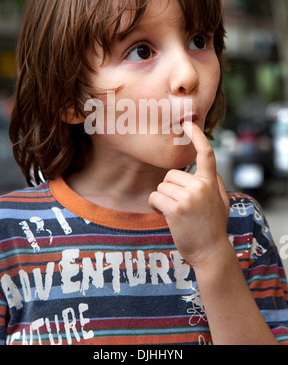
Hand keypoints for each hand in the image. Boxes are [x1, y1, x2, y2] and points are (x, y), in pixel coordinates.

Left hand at [148, 122, 229, 267]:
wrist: (211, 253)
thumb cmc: (213, 228)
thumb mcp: (221, 202)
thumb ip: (214, 183)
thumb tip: (209, 169)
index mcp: (210, 182)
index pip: (206, 154)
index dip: (197, 137)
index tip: (188, 124)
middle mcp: (201, 186)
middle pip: (171, 175)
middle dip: (170, 189)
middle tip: (179, 206)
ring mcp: (189, 197)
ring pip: (162, 186)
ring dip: (162, 199)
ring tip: (174, 213)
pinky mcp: (176, 209)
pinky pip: (155, 196)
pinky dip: (155, 205)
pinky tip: (164, 215)